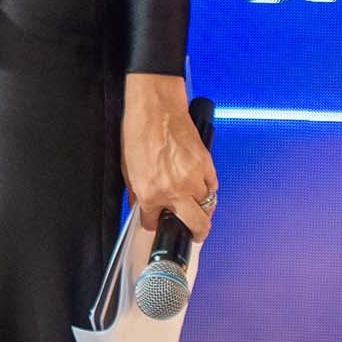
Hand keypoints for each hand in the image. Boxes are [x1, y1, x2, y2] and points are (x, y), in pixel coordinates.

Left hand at [122, 73, 217, 239]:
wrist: (155, 108)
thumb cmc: (138, 132)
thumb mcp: (127, 167)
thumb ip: (136, 192)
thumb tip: (141, 207)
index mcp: (150, 192)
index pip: (154, 222)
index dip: (154, 224)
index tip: (156, 224)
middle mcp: (175, 191)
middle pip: (197, 226)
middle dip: (195, 234)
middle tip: (193, 234)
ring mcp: (193, 179)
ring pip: (207, 207)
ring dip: (202, 209)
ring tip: (195, 206)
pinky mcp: (207, 166)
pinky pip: (213, 187)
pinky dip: (208, 190)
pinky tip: (201, 188)